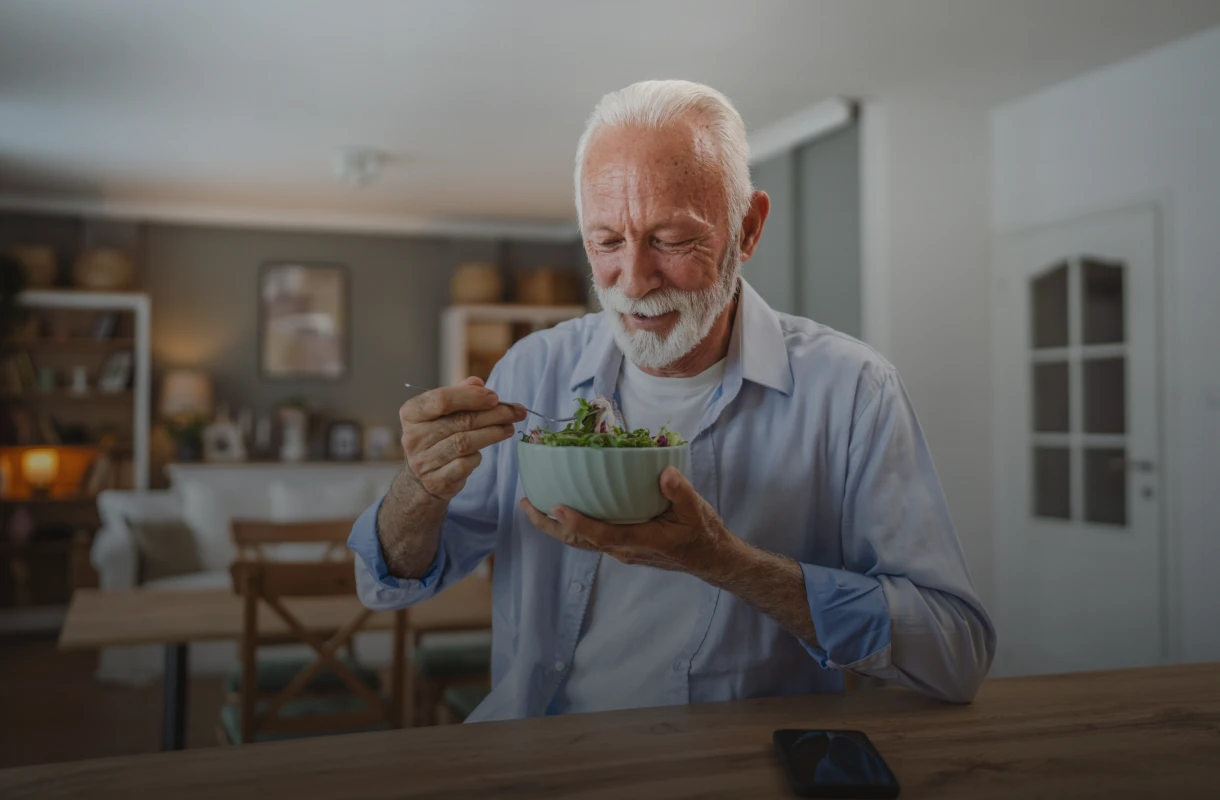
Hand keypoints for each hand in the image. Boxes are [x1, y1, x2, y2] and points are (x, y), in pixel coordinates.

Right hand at [400, 376, 525, 500]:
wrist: (421, 478)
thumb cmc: (436, 437)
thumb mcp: (442, 412)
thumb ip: (459, 394)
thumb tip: (478, 383)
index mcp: (412, 413)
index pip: (442, 400)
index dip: (471, 397)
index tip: (494, 397)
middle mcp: (413, 437)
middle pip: (461, 421)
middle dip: (494, 414)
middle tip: (516, 412)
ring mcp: (423, 461)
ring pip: (465, 443)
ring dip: (493, 433)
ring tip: (509, 428)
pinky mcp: (436, 481)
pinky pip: (465, 465)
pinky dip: (478, 456)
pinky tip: (484, 450)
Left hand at [520, 466, 736, 577]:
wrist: (711, 559)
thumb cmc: (703, 535)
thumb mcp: (697, 510)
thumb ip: (680, 492)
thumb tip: (665, 473)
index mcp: (640, 540)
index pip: (602, 535)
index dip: (578, 523)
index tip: (556, 507)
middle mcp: (624, 549)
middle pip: (579, 541)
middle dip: (550, 525)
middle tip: (526, 504)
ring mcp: (621, 550)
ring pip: (582, 541)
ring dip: (556, 526)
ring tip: (535, 506)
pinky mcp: (623, 546)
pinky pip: (591, 538)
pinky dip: (573, 525)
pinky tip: (566, 509)